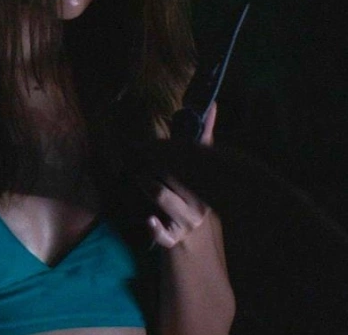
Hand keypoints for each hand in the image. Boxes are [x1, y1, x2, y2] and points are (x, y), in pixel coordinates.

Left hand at [147, 102, 217, 247]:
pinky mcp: (174, 239)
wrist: (193, 243)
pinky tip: (149, 220)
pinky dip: (154, 227)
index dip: (170, 144)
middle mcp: (199, 201)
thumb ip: (203, 137)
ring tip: (139, 176)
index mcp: (206, 180)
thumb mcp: (200, 170)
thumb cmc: (192, 197)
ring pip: (162, 196)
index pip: (190, 155)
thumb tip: (212, 104)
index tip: (153, 138)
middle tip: (135, 151)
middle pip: (172, 173)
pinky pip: (163, 234)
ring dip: (148, 184)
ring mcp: (187, 221)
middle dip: (152, 161)